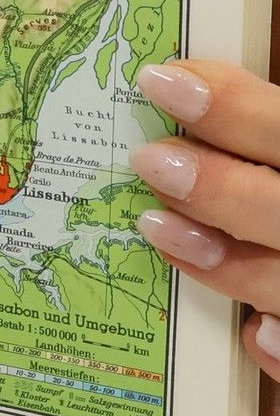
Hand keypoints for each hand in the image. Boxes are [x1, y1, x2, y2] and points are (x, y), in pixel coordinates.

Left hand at [133, 60, 279, 383]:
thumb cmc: (278, 182)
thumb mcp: (278, 151)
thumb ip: (255, 130)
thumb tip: (175, 86)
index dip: (235, 107)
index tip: (160, 82)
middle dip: (221, 188)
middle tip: (148, 162)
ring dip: (227, 262)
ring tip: (156, 227)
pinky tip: (251, 333)